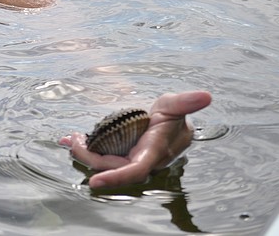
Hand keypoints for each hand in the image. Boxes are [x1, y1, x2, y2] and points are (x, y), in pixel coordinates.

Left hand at [59, 90, 211, 188]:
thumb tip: (206, 96)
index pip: (135, 170)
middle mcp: (140, 160)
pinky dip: (85, 147)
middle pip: (111, 166)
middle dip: (89, 156)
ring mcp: (129, 159)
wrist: (169, 122)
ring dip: (85, 152)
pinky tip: (73, 138)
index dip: (116, 177)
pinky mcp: (120, 154)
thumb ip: (185, 102)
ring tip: (72, 138)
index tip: (94, 182)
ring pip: (104, 162)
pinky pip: (101, 155)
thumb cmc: (172, 115)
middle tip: (74, 140)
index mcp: (153, 152)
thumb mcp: (174, 104)